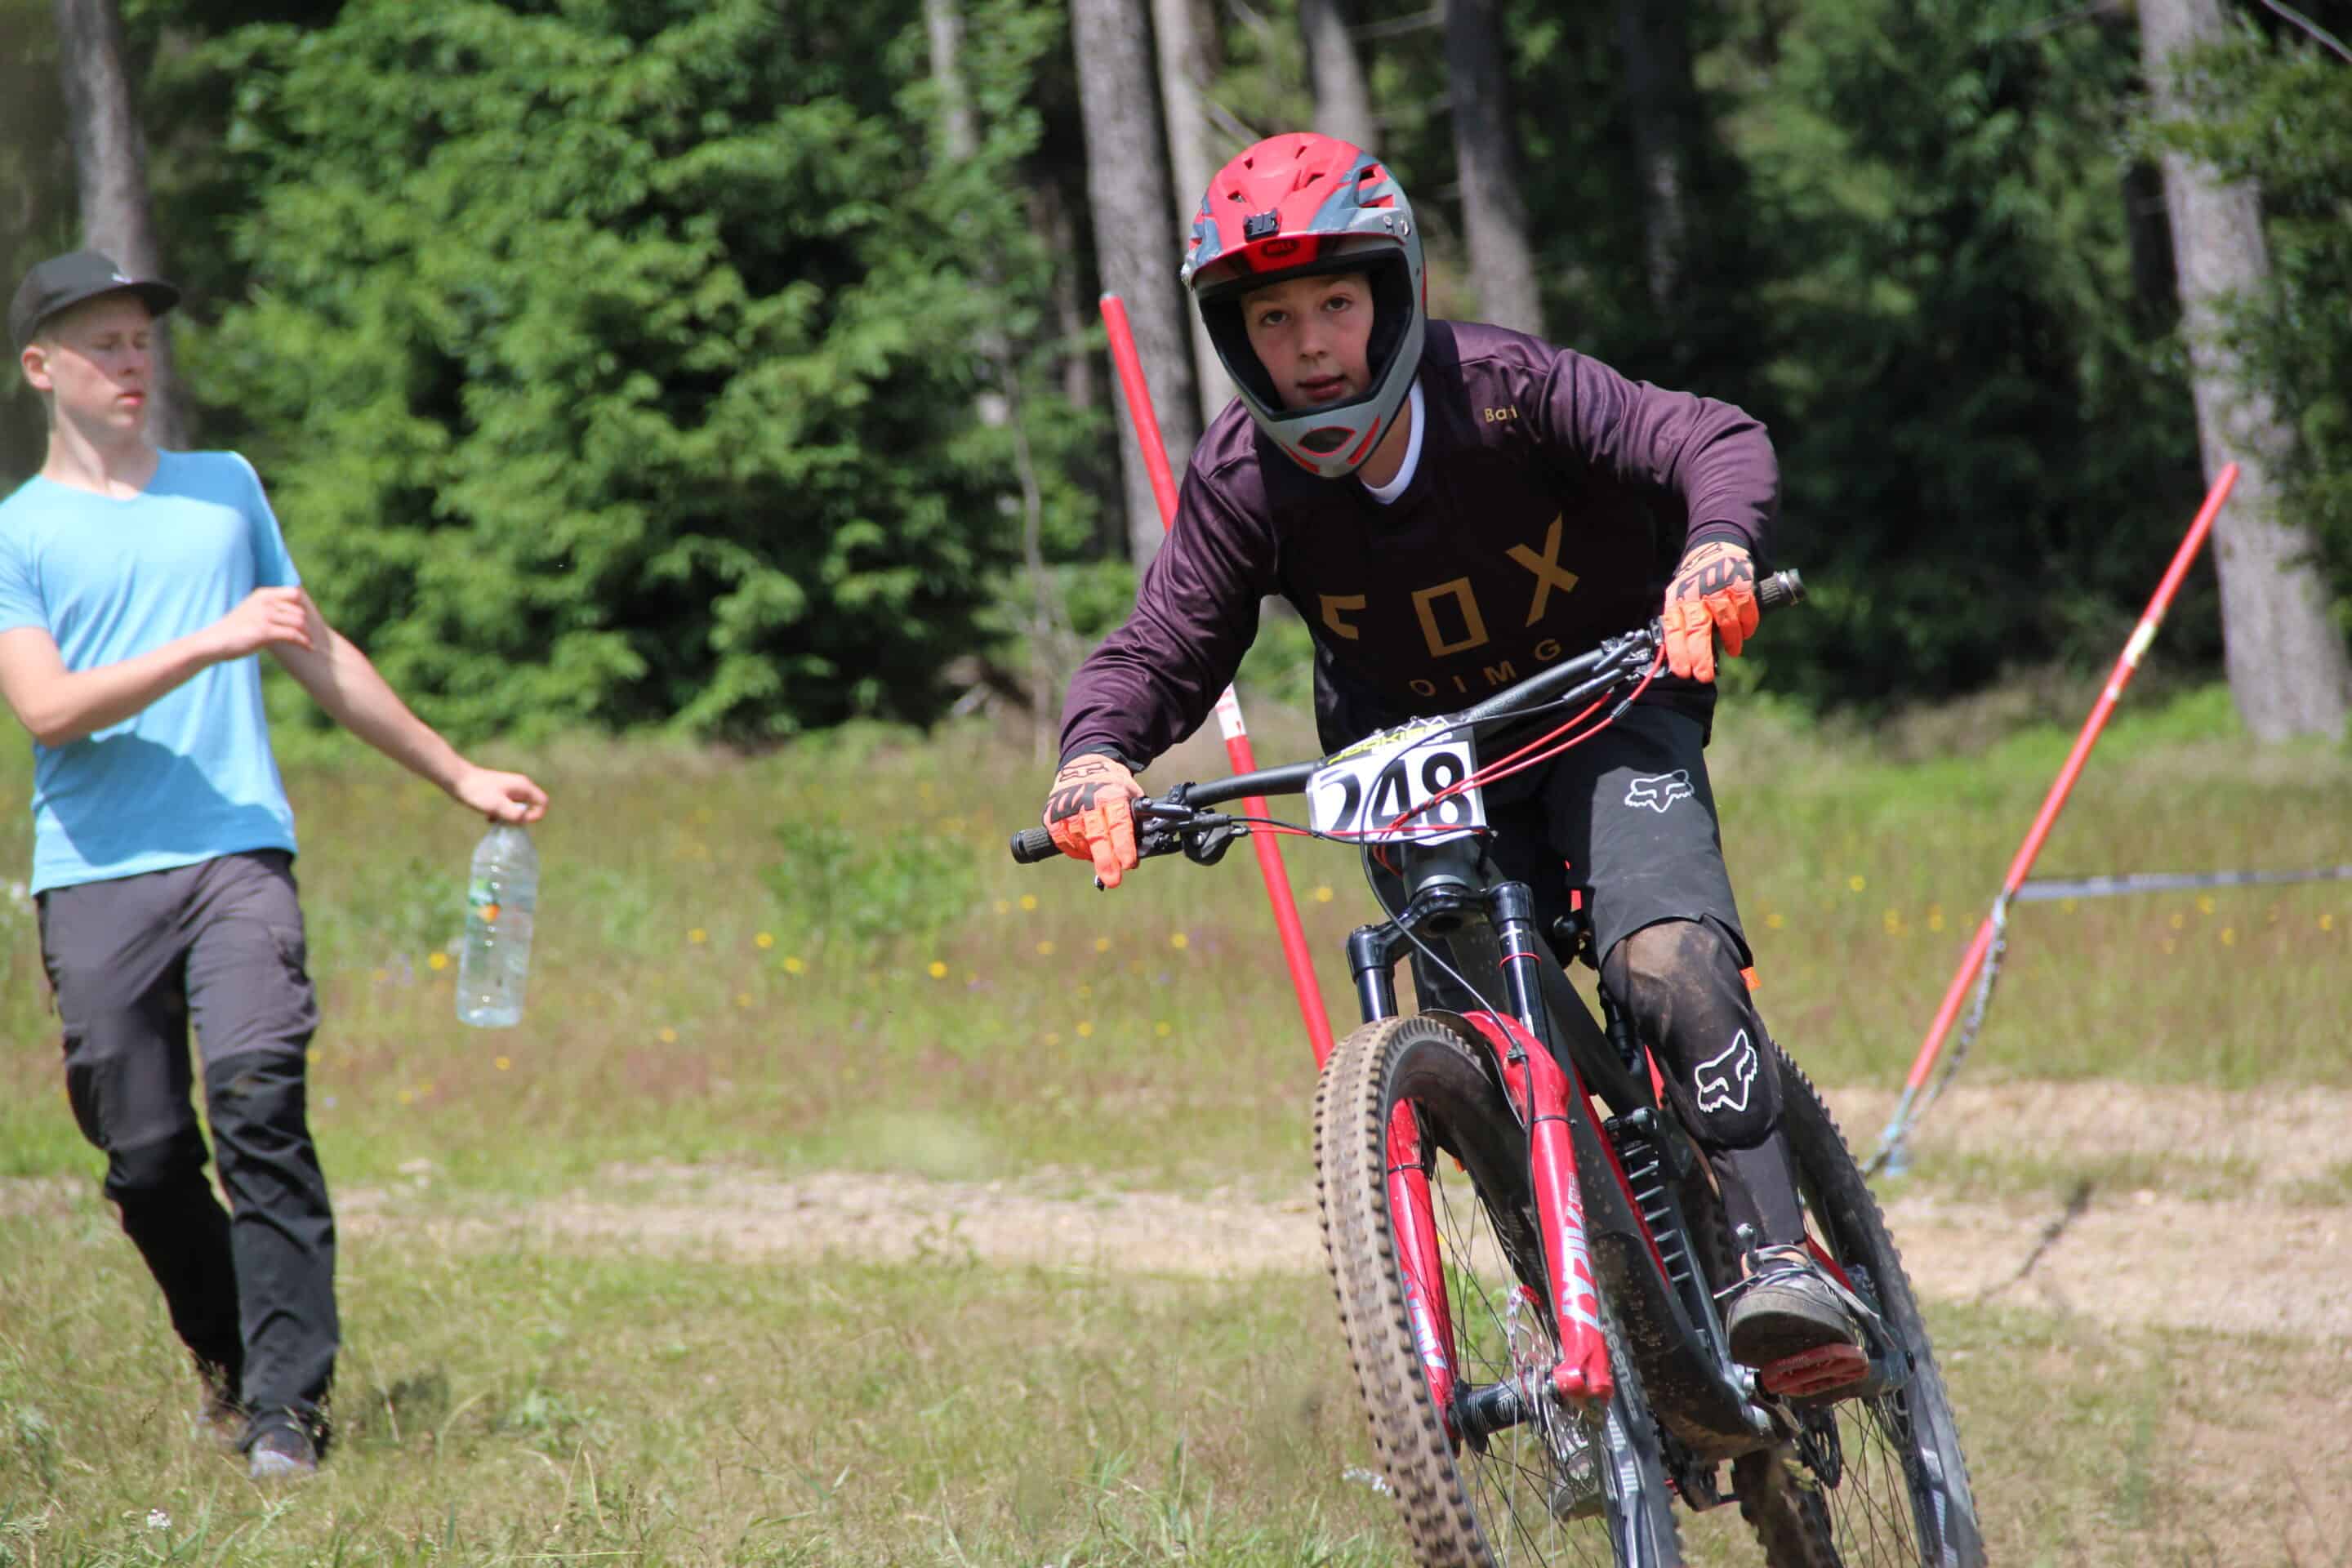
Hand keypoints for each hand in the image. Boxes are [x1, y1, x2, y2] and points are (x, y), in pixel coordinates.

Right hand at [208, 587, 315, 660]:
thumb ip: (270, 609)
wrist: (213, 642)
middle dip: (307, 624)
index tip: (306, 620)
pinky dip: (304, 642)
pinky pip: (293, 635)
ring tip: (309, 643)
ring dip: (307, 634)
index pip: (294, 593)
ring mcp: (264, 615)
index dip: (303, 607)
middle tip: (310, 635)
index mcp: (262, 594)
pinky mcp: (264, 631)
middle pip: (299, 610)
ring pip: (299, 622)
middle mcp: (265, 602)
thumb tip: (295, 614)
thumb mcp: (252, 612)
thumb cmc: (234, 630)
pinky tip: (308, 648)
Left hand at [451, 764, 548, 823]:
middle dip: (520, 818)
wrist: (458, 780)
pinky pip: (509, 807)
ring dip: (509, 817)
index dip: (536, 815)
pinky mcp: (501, 793)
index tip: (518, 821)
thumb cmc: (478, 792)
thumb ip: (514, 814)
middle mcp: (520, 786)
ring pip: (519, 808)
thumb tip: (525, 821)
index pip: (543, 802)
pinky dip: (502, 814)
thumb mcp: (497, 805)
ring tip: (494, 819)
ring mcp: (511, 789)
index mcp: (524, 786)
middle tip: (504, 821)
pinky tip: (489, 817)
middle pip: (532, 807)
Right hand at [1044, 753, 1142, 888]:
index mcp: (1110, 795)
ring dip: (1093, 855)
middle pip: (1097, 836)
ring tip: (1103, 857)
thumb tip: (1145, 842)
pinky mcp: (1052, 817)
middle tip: (1113, 880)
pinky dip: (1076, 850)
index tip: (1129, 864)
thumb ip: (1136, 815)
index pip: (1119, 824)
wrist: (1082, 764)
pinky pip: (1064, 842)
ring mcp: (1066, 810)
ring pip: (1080, 842)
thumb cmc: (1111, 783)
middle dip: (1105, 860)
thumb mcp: (1130, 791)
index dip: (1124, 846)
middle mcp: (1086, 803)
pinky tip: (1086, 850)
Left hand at [1662, 540, 1758, 682]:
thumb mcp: (1680, 601)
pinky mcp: (1739, 582)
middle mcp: (1695, 595)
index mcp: (1676, 601)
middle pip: (1697, 628)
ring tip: (1733, 651)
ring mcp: (1717, 588)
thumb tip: (1683, 661)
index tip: (1683, 672)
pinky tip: (1746, 633)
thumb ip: (1682, 626)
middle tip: (1704, 676)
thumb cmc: (1695, 584)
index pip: (1673, 630)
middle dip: (1700, 655)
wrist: (1713, 548)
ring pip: (1725, 620)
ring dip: (1731, 640)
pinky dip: (1748, 624)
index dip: (1678, 652)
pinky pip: (1745, 608)